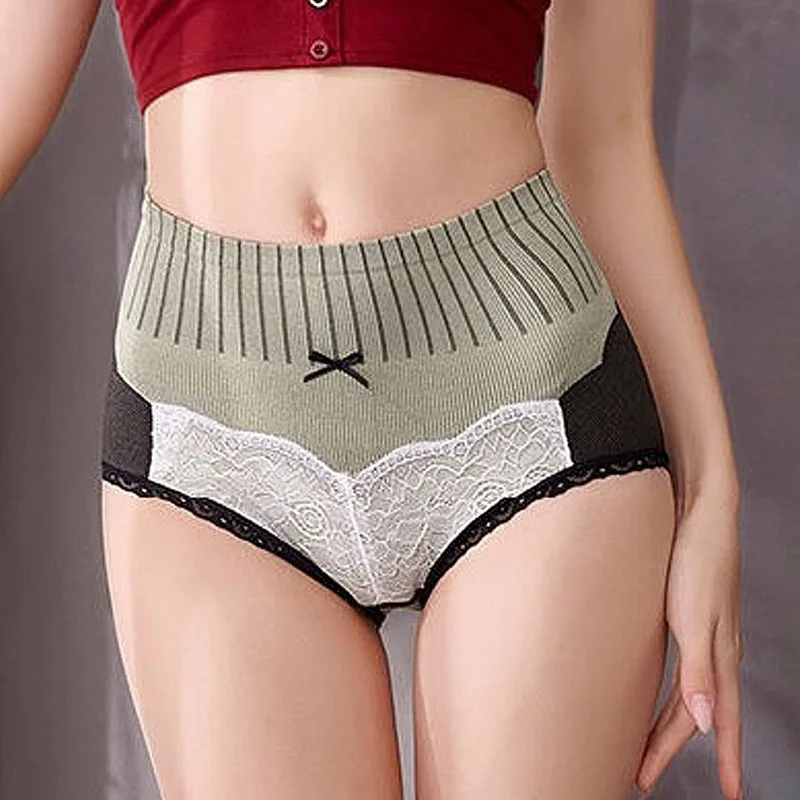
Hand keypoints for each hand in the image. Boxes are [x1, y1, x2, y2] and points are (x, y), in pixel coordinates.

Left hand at [635, 482, 742, 798]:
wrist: (699, 512)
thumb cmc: (696, 560)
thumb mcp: (694, 618)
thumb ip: (699, 671)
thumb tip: (706, 724)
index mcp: (719, 654)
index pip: (716, 720)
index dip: (720, 758)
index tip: (727, 792)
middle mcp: (715, 648)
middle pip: (696, 712)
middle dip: (674, 747)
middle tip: (646, 776)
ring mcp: (705, 631)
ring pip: (688, 691)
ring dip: (672, 722)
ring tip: (651, 745)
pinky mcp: (689, 613)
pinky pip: (682, 666)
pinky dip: (673, 689)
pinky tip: (664, 690)